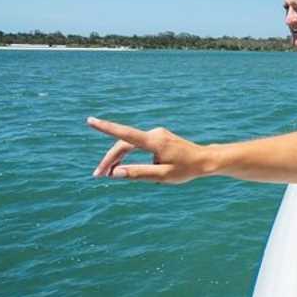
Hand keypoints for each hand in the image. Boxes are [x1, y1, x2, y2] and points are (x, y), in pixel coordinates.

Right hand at [87, 116, 207, 183]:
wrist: (205, 160)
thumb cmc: (186, 169)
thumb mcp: (162, 176)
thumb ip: (138, 173)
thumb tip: (115, 173)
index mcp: (154, 141)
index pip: (125, 134)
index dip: (106, 128)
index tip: (90, 121)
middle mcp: (154, 134)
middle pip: (124, 144)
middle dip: (110, 159)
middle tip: (98, 175)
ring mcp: (157, 134)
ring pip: (130, 144)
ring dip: (118, 158)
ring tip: (107, 174)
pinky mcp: (159, 138)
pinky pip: (139, 145)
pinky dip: (129, 155)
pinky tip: (126, 168)